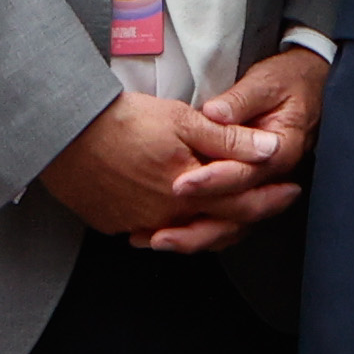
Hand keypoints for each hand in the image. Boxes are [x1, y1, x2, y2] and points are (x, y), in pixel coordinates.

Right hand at [40, 89, 291, 242]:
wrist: (62, 132)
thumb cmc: (123, 120)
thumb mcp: (183, 120)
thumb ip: (229, 140)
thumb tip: (271, 151)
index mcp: (189, 193)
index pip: (242, 205)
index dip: (271, 198)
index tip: (291, 190)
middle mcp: (166, 217)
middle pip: (218, 226)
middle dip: (249, 215)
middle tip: (271, 202)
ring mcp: (137, 224)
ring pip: (186, 233)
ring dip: (211, 225)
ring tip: (228, 211)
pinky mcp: (112, 222)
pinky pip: (151, 230)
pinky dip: (171, 225)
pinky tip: (177, 213)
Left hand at [134, 46, 328, 252]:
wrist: (306, 86)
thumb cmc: (285, 82)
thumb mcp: (265, 83)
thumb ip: (240, 100)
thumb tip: (215, 114)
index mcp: (282, 150)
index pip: (246, 173)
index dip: (212, 180)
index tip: (180, 184)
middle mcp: (274, 177)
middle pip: (238, 213)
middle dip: (197, 224)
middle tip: (160, 231)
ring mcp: (261, 188)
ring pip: (231, 225)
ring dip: (194, 236)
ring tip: (157, 240)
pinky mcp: (247, 190)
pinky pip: (225, 220)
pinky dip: (197, 231)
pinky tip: (168, 236)